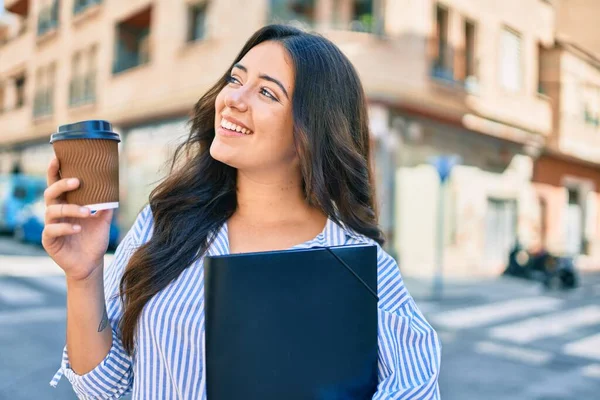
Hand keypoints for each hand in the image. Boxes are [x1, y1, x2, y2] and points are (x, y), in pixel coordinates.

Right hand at [42, 157, 112, 281]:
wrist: (91, 263)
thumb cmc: (94, 239)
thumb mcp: (104, 221)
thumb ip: (106, 206)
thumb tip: (115, 189)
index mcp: (67, 204)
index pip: (57, 184)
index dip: (54, 171)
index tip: (57, 158)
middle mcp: (56, 212)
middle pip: (50, 193)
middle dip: (61, 185)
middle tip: (77, 181)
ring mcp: (50, 225)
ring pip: (53, 210)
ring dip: (71, 208)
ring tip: (87, 212)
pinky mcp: (49, 240)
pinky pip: (52, 229)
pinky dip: (66, 227)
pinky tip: (78, 229)